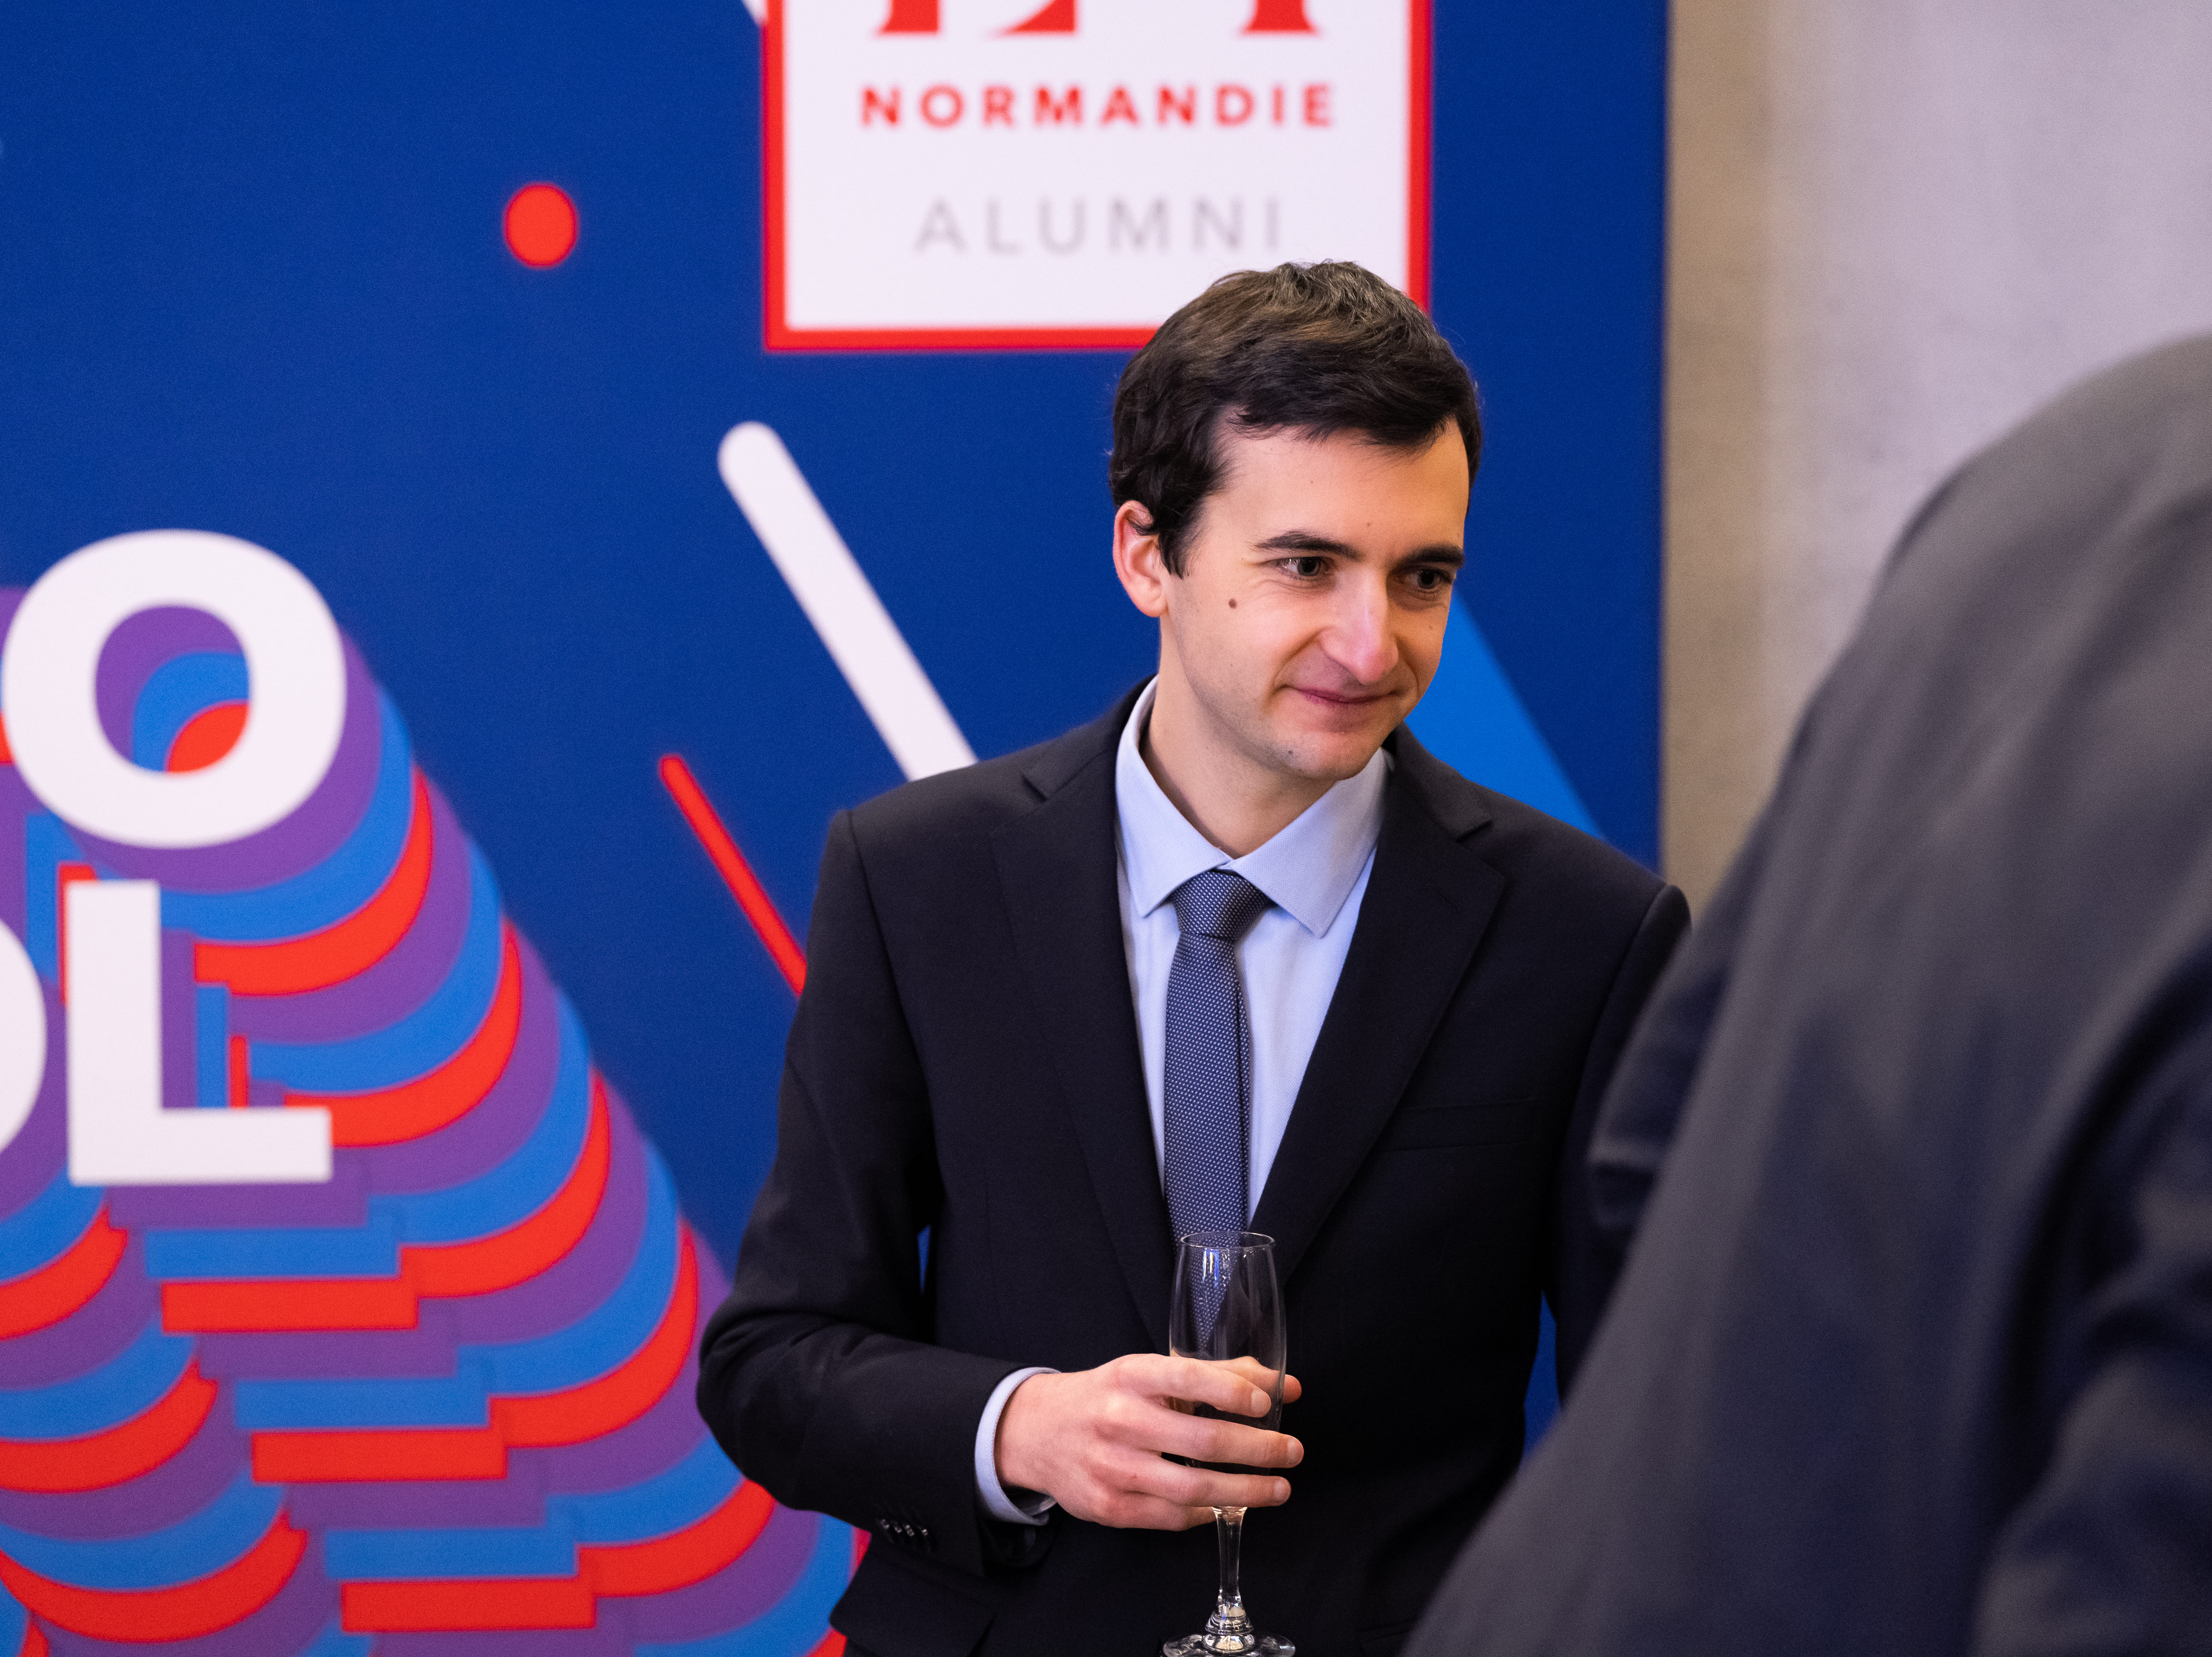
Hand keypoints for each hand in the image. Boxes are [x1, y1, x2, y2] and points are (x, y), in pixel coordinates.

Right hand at [994, 1354, 1303, 1529]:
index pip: (1187, 1377)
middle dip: (1257, 1449)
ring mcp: (1111, 1467)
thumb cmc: (1109, 1397)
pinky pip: (1170, 1516)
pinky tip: (1228, 1505)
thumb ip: (1217, 1375)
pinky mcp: (1107, 1507)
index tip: (1268, 1404)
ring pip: (1192, 1487)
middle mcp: (1119, 1420)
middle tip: (1292, 1452)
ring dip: (1245, 1491)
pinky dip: (1206, 1512)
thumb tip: (1284, 1385)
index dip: (1232, 1391)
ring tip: (1279, 1488)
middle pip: (1201, 1440)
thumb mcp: (1150, 1372)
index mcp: (1130, 1376)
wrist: (1036, 1431)